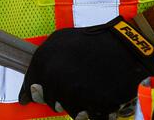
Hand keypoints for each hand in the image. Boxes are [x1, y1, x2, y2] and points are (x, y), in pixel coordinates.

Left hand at [20, 16, 153, 119]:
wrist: (126, 45)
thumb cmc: (92, 42)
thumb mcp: (60, 41)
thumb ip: (43, 64)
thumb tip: (28, 92)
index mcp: (43, 62)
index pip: (30, 89)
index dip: (36, 93)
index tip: (36, 97)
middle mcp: (55, 79)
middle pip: (53, 103)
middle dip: (65, 97)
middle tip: (80, 83)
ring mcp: (75, 93)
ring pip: (72, 113)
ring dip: (83, 105)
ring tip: (95, 86)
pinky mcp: (95, 105)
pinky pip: (94, 118)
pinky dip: (101, 112)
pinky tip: (106, 97)